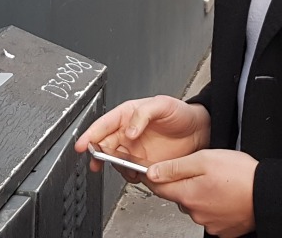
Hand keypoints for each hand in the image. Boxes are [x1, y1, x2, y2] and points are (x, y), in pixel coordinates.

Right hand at [74, 95, 209, 181]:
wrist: (199, 131)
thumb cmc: (181, 113)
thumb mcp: (162, 105)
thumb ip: (142, 114)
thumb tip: (128, 130)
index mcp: (127, 115)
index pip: (103, 124)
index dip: (90, 134)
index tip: (82, 144)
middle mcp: (128, 132)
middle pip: (104, 144)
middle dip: (97, 153)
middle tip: (97, 161)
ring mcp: (134, 149)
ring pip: (114, 160)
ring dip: (114, 166)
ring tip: (124, 167)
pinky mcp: (143, 163)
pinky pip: (129, 172)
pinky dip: (128, 175)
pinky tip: (135, 174)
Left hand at [145, 149, 257, 237]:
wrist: (267, 193)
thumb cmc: (240, 175)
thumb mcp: (204, 159)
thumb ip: (175, 166)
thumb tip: (151, 173)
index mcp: (188, 195)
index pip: (158, 188)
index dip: (154, 176)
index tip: (154, 170)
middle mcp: (195, 213)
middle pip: (179, 196)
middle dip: (184, 183)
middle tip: (202, 171)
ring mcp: (209, 223)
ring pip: (195, 206)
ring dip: (200, 194)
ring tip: (218, 182)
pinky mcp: (222, 229)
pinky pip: (210, 215)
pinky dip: (214, 205)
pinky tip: (225, 195)